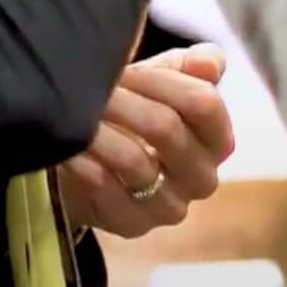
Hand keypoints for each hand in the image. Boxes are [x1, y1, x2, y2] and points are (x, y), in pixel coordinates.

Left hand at [57, 44, 234, 238]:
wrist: (94, 164)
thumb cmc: (134, 117)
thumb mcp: (160, 83)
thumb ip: (189, 67)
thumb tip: (208, 62)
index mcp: (217, 140)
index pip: (205, 105)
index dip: (163, 81)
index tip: (128, 70)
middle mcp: (202, 178)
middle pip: (167, 129)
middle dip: (125, 102)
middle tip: (94, 89)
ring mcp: (169, 207)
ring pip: (136, 161)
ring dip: (100, 131)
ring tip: (75, 112)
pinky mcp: (133, 225)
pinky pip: (107, 191)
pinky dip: (85, 164)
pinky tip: (69, 148)